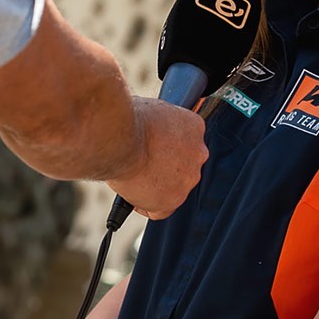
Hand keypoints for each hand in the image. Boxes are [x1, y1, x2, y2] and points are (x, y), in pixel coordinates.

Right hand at [106, 97, 207, 219]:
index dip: (167, 146)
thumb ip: (159, 123)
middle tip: (142, 163)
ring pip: (173, 188)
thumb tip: (149, 129)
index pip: (186, 141)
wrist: (120, 138)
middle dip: (164, 166)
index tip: (153, 148)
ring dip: (156, 186)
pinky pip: (159, 209)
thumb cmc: (128, 120)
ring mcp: (187, 179)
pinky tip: (132, 193)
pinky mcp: (172, 201)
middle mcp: (198, 153)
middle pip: (183, 166)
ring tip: (133, 176)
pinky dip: (144, 205)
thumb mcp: (150, 110)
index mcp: (194, 126)